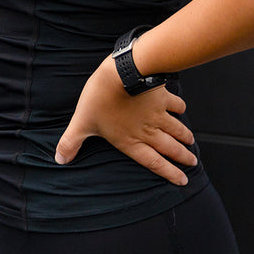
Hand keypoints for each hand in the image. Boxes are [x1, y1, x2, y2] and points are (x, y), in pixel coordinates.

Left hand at [54, 56, 197, 185]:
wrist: (123, 73)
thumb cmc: (101, 98)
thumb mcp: (82, 122)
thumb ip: (72, 142)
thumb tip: (60, 159)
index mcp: (131, 141)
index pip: (153, 162)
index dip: (169, 172)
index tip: (183, 180)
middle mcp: (148, 131)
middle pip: (169, 148)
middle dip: (182, 157)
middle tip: (193, 161)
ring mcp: (158, 114)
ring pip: (176, 129)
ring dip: (184, 137)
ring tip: (191, 143)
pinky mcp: (162, 97)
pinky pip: (175, 104)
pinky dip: (180, 108)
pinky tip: (182, 109)